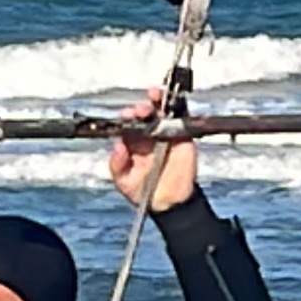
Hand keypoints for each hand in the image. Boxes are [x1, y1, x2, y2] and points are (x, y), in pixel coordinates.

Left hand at [108, 90, 199, 212]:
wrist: (170, 203)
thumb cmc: (144, 192)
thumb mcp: (123, 182)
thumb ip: (117, 165)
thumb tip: (117, 146)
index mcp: (132, 143)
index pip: (128, 124)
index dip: (127, 117)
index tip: (127, 115)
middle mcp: (148, 135)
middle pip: (143, 114)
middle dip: (141, 108)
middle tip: (141, 111)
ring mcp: (165, 133)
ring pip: (160, 111)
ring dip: (156, 100)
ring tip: (154, 96)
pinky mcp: (182, 135)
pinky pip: (180, 117)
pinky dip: (176, 106)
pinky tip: (170, 101)